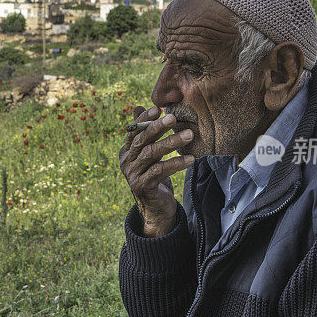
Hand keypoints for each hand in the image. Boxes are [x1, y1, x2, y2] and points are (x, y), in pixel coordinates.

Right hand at [119, 105, 194, 236]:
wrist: (155, 209)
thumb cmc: (155, 177)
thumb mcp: (151, 155)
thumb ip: (146, 134)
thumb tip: (139, 107)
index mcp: (126, 151)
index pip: (134, 131)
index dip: (144, 119)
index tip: (157, 109)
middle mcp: (126, 161)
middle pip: (142, 140)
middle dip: (158, 128)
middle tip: (173, 118)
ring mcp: (132, 174)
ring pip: (151, 154)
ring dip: (171, 143)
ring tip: (189, 135)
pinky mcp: (142, 186)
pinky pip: (160, 171)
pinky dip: (176, 163)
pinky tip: (190, 159)